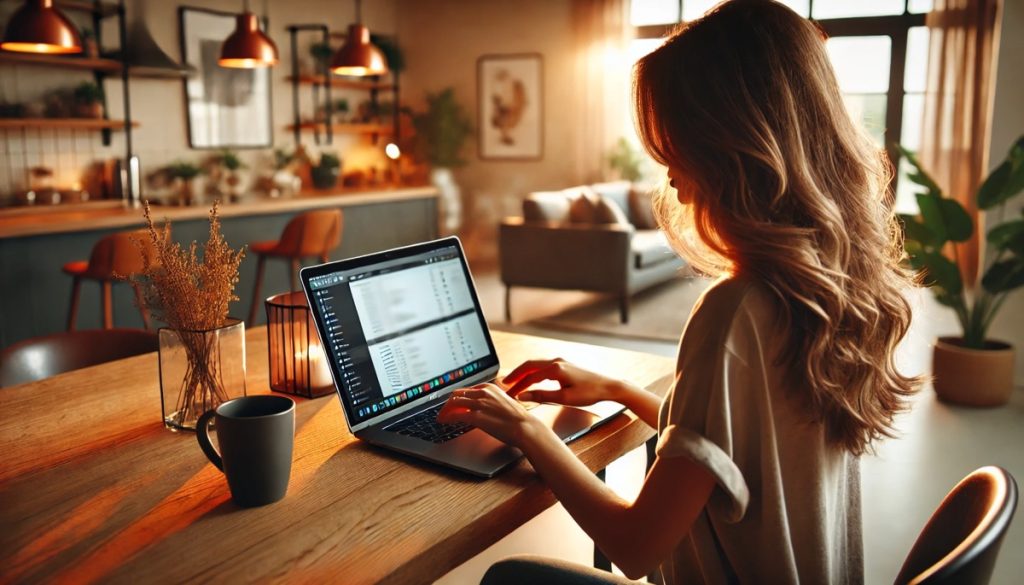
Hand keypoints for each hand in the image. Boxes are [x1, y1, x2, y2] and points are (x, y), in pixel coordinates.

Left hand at [437, 384, 542, 448]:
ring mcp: (479, 403)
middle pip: (457, 394)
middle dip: (448, 403)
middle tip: (443, 411)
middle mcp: (483, 393)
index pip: (466, 390)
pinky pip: (456, 415)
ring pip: (454, 403)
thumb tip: (478, 409)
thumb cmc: (517, 419)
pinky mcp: (477, 416)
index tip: (452, 404)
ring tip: (441, 417)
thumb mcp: (502, 403)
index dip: (456, 398)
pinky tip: (444, 422)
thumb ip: (489, 402)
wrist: (525, 427)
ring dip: (444, 410)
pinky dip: (447, 418)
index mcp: (489, 388)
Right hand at [502, 358, 620, 406]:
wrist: (608, 386)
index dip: (517, 386)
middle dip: (516, 375)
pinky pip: (543, 367)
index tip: (508, 394)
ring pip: (536, 365)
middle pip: (529, 366)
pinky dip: (533, 373)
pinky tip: (531, 379)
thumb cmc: (590, 393)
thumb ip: (542, 396)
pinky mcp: (565, 365)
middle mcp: (556, 362)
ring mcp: (561, 362)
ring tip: (514, 383)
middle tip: (505, 384)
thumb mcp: (564, 398)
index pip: (529, 377)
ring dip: (524, 373)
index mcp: (555, 369)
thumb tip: (523, 397)